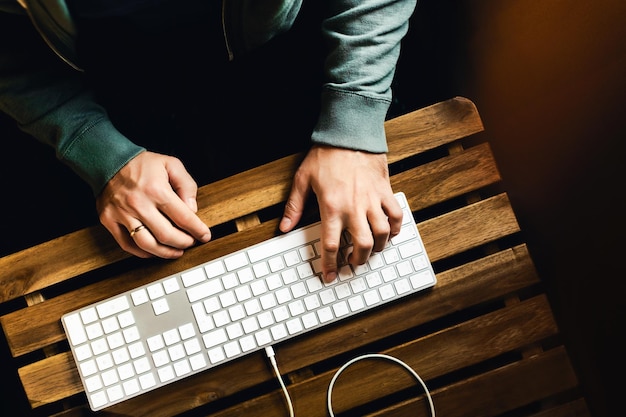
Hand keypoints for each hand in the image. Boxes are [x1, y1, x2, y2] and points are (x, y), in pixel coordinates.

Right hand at [96, 151, 210, 258]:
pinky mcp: (108, 220)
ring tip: (176, 252)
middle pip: (166, 235)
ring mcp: (121, 214)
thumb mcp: (171, 164)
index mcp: (156, 190)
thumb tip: (192, 210)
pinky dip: (143, 252)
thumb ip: (186, 185)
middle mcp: (138, 204)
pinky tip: (155, 251)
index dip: (197, 230)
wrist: (108, 160)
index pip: (183, 217)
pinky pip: (127, 244)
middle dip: (184, 242)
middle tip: (191, 242)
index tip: (205, 236)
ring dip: (165, 252)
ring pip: (147, 244)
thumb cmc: (141, 164)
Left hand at [279, 145, 402, 282]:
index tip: (331, 275)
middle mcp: (354, 208)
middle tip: (353, 264)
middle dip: (358, 261)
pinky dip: (396, 227)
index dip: (331, 265)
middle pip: (362, 246)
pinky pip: (396, 215)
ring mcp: (372, 201)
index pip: (332, 246)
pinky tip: (390, 232)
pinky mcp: (385, 192)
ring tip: (370, 251)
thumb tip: (284, 227)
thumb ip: (294, 207)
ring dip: (377, 247)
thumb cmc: (326, 155)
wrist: (349, 133)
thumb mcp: (302, 180)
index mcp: (332, 208)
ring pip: (382, 234)